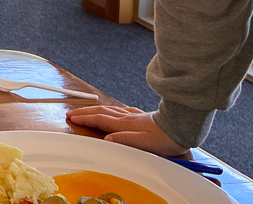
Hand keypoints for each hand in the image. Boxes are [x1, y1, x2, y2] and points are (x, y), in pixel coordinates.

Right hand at [66, 106, 188, 156]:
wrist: (181, 127)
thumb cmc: (164, 138)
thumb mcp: (144, 143)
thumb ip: (124, 140)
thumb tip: (106, 139)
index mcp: (125, 124)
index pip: (100, 119)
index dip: (85, 118)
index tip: (72, 117)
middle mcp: (127, 117)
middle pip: (101, 112)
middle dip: (85, 112)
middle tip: (72, 113)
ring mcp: (133, 115)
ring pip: (109, 109)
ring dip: (94, 109)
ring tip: (86, 110)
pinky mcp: (141, 116)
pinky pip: (119, 110)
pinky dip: (110, 110)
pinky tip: (112, 111)